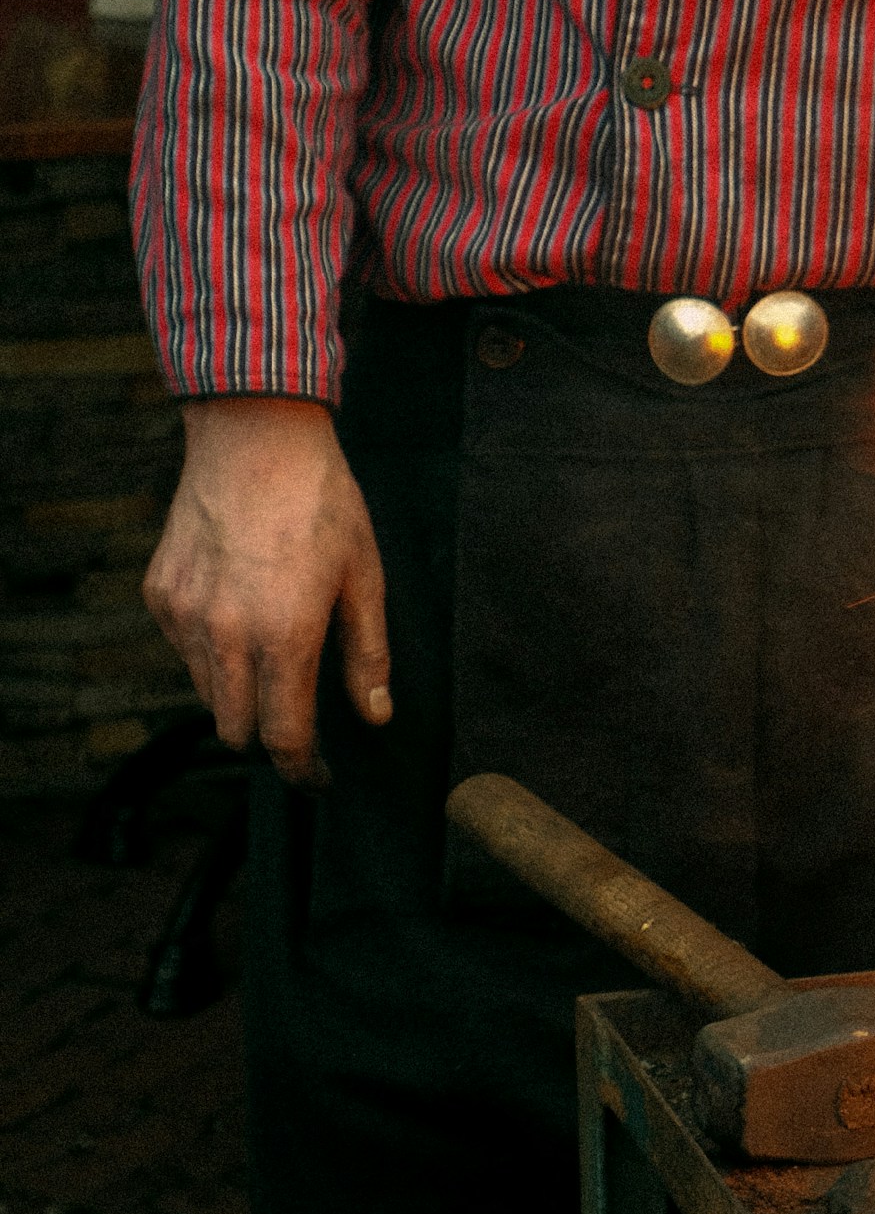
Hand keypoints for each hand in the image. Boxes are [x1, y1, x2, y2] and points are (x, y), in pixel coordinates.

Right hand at [144, 398, 390, 786]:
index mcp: (284, 637)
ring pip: (205, 690)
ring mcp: (185, 614)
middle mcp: (225, 635)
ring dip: (237, 691)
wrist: (256, 437)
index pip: (284, 735)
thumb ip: (368, 654)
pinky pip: (184, 648)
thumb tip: (376, 715)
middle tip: (299, 721)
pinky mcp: (160, 593)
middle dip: (268, 734)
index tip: (316, 776)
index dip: (302, 767)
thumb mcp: (364, 578)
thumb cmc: (322, 503)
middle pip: (236, 727)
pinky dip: (209, 650)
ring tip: (272, 653)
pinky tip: (240, 612)